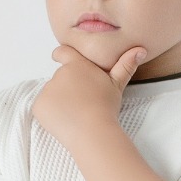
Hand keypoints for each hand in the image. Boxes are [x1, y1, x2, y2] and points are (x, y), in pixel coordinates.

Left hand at [31, 41, 148, 149]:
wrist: (92, 130)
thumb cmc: (106, 107)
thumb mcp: (117, 84)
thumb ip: (126, 65)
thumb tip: (141, 50)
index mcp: (77, 65)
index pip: (63, 52)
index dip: (60, 54)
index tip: (58, 57)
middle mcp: (59, 74)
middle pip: (60, 79)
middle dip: (67, 88)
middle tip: (81, 103)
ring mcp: (47, 89)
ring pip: (52, 94)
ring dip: (59, 101)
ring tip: (75, 114)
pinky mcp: (39, 105)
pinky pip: (42, 107)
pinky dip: (50, 114)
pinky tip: (64, 120)